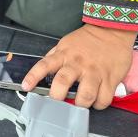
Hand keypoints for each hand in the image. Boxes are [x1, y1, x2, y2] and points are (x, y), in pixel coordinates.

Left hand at [22, 24, 136, 108]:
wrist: (111, 31)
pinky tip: (96, 101)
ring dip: (81, 104)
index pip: (44, 65)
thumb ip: (55, 56)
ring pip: (86, 95)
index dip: (33, 76)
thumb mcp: (66, 44)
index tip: (26, 86)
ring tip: (80, 103)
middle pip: (63, 83)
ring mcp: (94, 72)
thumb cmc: (87, 39)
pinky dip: (99, 105)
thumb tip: (43, 69)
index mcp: (64, 55)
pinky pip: (104, 99)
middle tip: (58, 100)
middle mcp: (77, 64)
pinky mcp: (110, 79)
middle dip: (57, 96)